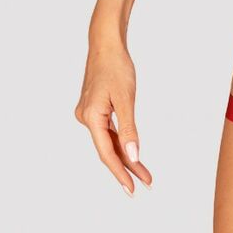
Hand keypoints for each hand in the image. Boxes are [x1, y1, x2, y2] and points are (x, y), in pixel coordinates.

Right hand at [75, 36, 152, 195]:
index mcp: (91, 117)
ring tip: (144, 172)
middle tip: (147, 183)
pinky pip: (107, 131)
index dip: (120, 173)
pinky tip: (131, 152)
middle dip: (127, 167)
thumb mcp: (126, 98)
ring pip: (108, 141)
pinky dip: (120, 142)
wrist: (106, 43)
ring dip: (125, 156)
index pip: (107, 153)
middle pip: (108, 150)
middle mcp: (85, 119)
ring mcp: (88, 114)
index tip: (133, 189)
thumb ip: (129, 129)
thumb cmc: (116, 66)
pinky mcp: (94, 109)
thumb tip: (133, 156)